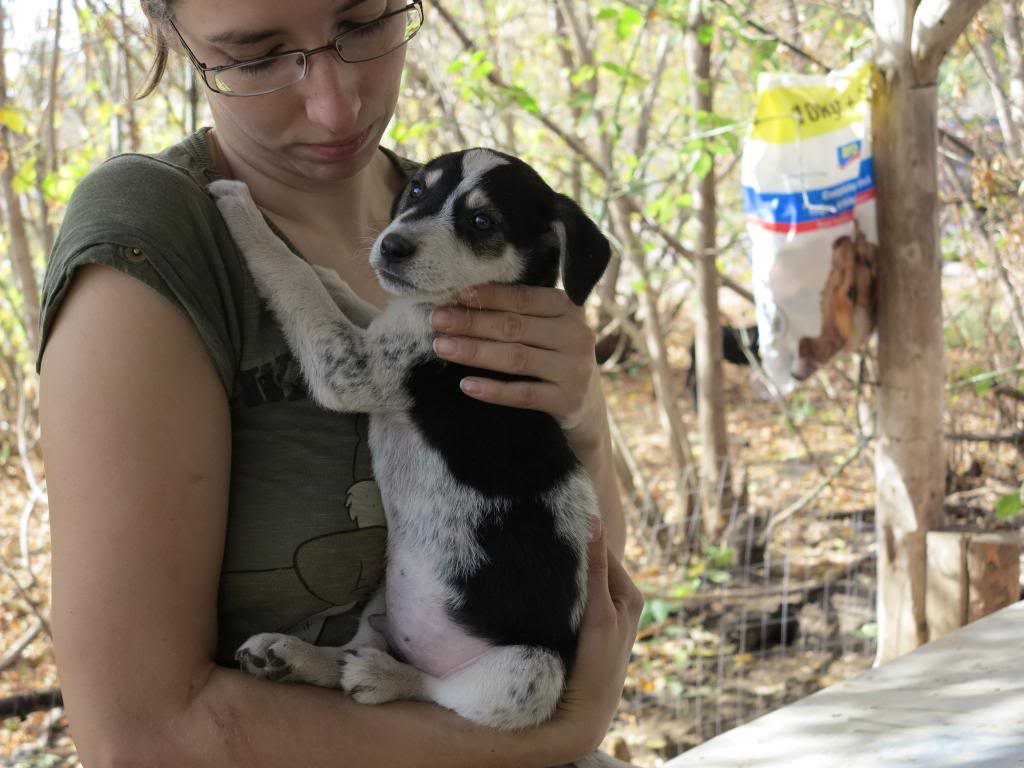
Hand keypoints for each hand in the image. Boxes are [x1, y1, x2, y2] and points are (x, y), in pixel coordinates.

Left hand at [430, 284, 605, 454]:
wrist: (588, 408)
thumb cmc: (555, 358)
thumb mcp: (548, 329)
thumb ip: (520, 313)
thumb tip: (461, 300)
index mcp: (569, 308)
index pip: (522, 298)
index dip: (487, 297)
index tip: (453, 296)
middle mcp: (577, 335)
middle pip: (514, 327)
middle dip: (471, 323)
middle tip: (437, 320)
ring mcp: (575, 370)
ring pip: (516, 358)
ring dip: (475, 352)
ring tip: (442, 347)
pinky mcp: (569, 401)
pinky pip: (523, 394)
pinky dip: (493, 390)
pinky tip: (466, 385)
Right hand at [538, 519, 643, 761]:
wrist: (583, 712)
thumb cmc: (597, 664)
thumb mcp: (598, 613)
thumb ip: (595, 569)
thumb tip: (593, 522)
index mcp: (629, 592)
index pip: (601, 550)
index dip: (580, 537)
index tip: (554, 522)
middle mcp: (618, 599)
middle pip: (590, 564)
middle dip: (570, 554)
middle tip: (541, 538)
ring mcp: (600, 612)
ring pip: (579, 579)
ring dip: (562, 571)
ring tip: (538, 557)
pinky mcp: (584, 624)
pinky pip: (572, 595)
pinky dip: (559, 588)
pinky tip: (541, 583)